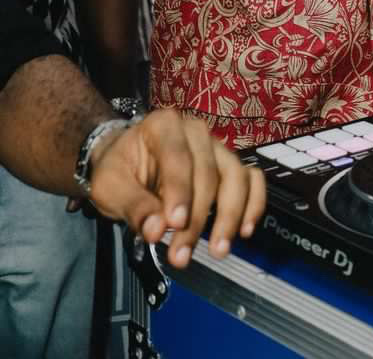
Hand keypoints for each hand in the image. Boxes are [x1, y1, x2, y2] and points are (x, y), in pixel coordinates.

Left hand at [88, 108, 266, 266]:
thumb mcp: (109, 187)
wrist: (127, 161)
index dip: (179, 192)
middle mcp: (196, 130)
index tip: (175, 224)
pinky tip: (244, 230)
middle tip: (181, 255)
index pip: (178, 158)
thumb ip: (133, 206)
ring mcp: (217, 146)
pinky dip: (253, 203)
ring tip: (218, 249)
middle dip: (197, 218)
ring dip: (229, 215)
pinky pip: (252, 179)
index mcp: (163, 125)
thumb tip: (156, 231)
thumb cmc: (118, 170)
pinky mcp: (230, 164)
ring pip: (235, 176)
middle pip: (207, 173)